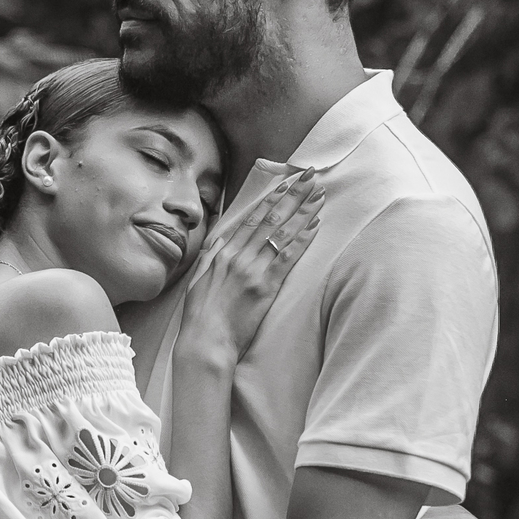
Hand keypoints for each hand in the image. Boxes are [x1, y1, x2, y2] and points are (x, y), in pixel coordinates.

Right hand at [180, 169, 322, 361]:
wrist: (205, 341)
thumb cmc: (200, 315)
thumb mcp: (198, 279)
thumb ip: (210, 257)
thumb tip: (219, 240)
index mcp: (223, 253)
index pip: (251, 218)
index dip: (271, 198)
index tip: (286, 182)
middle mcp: (238, 257)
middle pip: (270, 219)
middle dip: (292, 195)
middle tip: (310, 177)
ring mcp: (252, 271)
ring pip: (281, 233)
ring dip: (302, 211)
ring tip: (319, 195)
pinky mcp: (265, 288)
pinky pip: (287, 259)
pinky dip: (302, 240)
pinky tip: (315, 225)